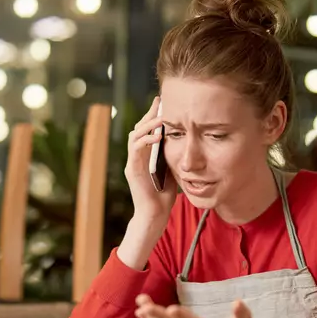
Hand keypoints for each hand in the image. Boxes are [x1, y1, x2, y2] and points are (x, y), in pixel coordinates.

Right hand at [124, 96, 176, 224]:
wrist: (155, 215)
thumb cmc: (164, 196)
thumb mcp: (172, 169)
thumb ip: (173, 154)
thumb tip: (185, 139)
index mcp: (145, 155)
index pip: (147, 130)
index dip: (154, 116)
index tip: (164, 103)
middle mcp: (136, 156)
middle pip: (139, 128)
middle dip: (149, 114)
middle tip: (160, 102)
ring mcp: (132, 162)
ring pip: (135, 135)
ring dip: (148, 124)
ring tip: (161, 118)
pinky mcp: (132, 170)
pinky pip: (136, 149)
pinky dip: (146, 140)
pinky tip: (158, 136)